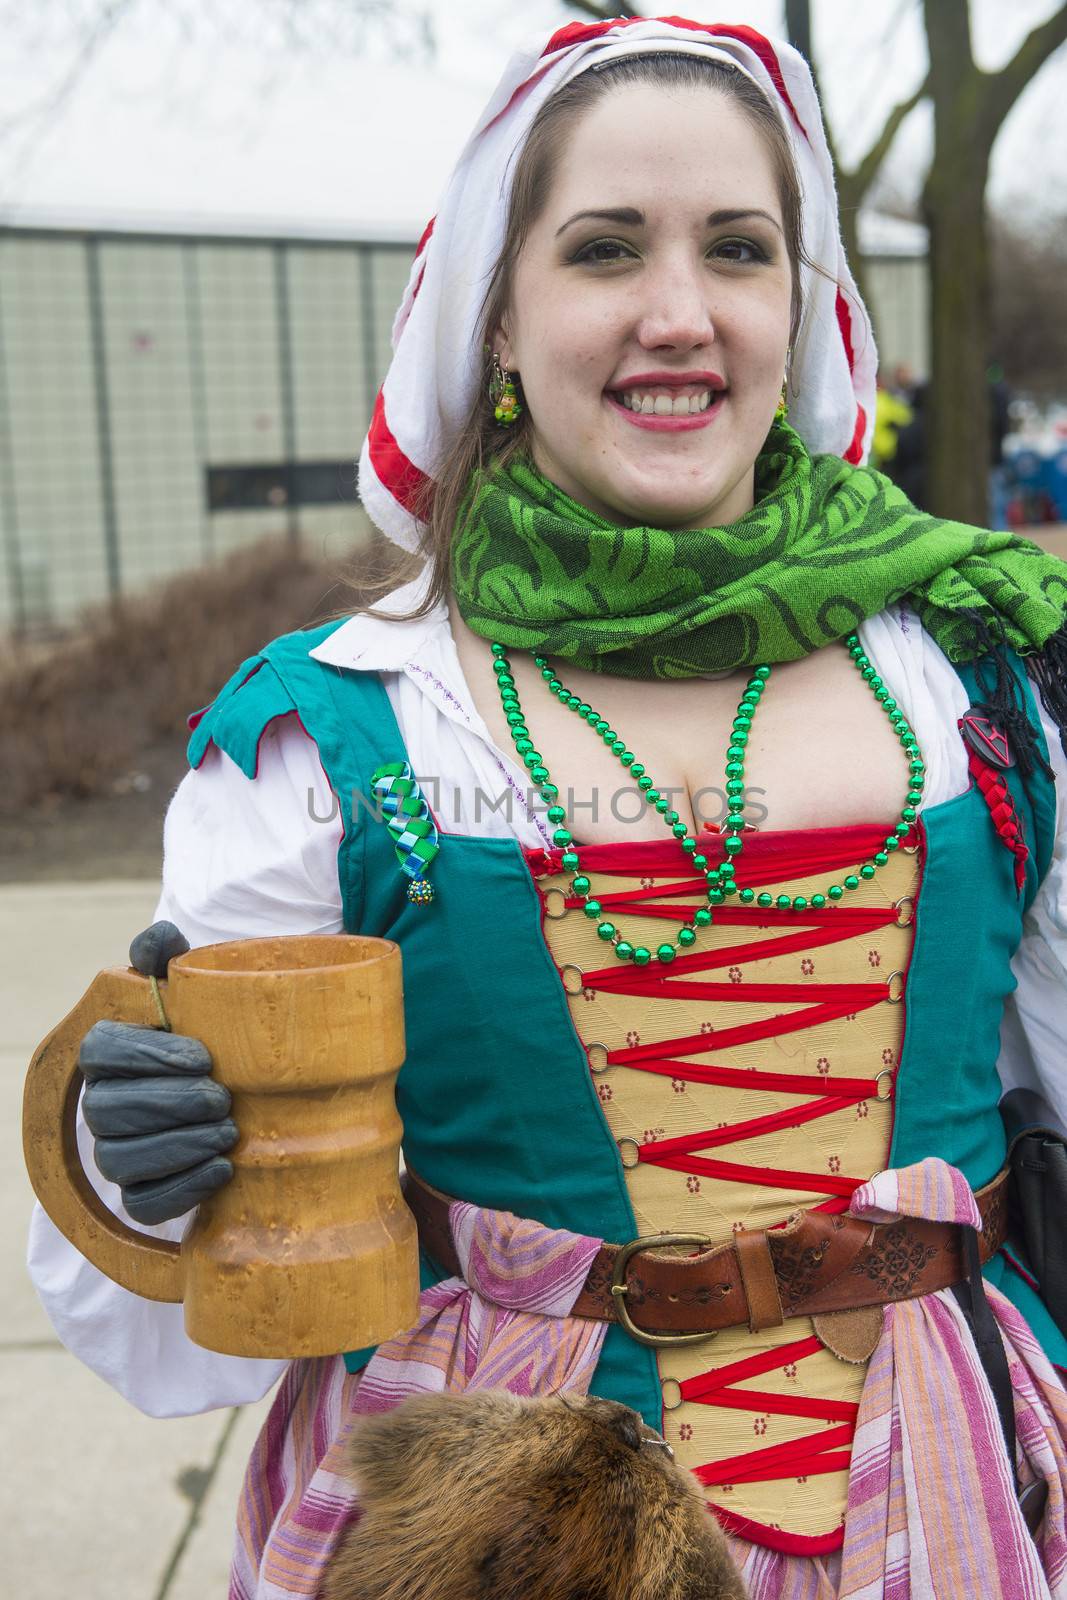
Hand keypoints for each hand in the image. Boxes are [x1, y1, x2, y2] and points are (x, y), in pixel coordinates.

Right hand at [80, 921, 237, 1224]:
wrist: (238, 1080)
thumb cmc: (209, 1028)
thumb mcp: (192, 987)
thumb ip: (167, 954)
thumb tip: (160, 942)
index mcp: (106, 1050)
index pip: (102, 1052)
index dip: (148, 1056)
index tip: (203, 1057)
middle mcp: (100, 1104)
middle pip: (110, 1111)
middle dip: (169, 1105)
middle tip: (221, 1097)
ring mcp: (117, 1153)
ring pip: (121, 1160)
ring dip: (177, 1147)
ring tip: (228, 1132)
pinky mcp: (142, 1194)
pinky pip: (144, 1204)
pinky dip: (183, 1189)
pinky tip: (224, 1169)